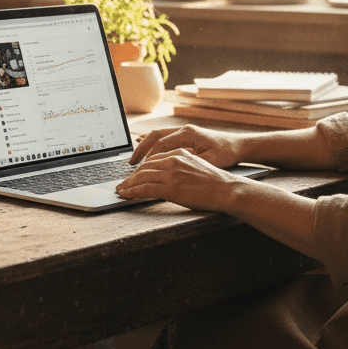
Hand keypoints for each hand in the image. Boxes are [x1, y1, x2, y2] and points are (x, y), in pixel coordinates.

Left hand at [116, 148, 243, 211]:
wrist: (226, 189)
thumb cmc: (215, 182)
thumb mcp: (197, 166)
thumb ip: (182, 167)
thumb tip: (171, 176)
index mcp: (180, 152)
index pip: (153, 159)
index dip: (141, 167)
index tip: (134, 174)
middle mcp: (173, 159)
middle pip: (144, 166)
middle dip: (130, 176)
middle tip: (122, 184)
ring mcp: (171, 173)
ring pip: (141, 176)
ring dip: (127, 184)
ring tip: (121, 190)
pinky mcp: (170, 187)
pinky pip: (144, 189)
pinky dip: (131, 192)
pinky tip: (126, 195)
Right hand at [129, 124, 243, 168]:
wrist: (238, 146)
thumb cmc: (226, 154)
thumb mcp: (209, 162)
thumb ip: (191, 164)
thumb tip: (172, 170)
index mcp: (188, 134)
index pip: (161, 143)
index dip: (148, 157)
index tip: (139, 169)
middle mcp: (183, 130)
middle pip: (155, 136)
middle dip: (141, 149)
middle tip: (130, 164)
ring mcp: (184, 131)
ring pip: (157, 136)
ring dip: (145, 147)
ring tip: (134, 160)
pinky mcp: (185, 136)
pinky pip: (164, 138)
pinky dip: (153, 145)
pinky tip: (146, 153)